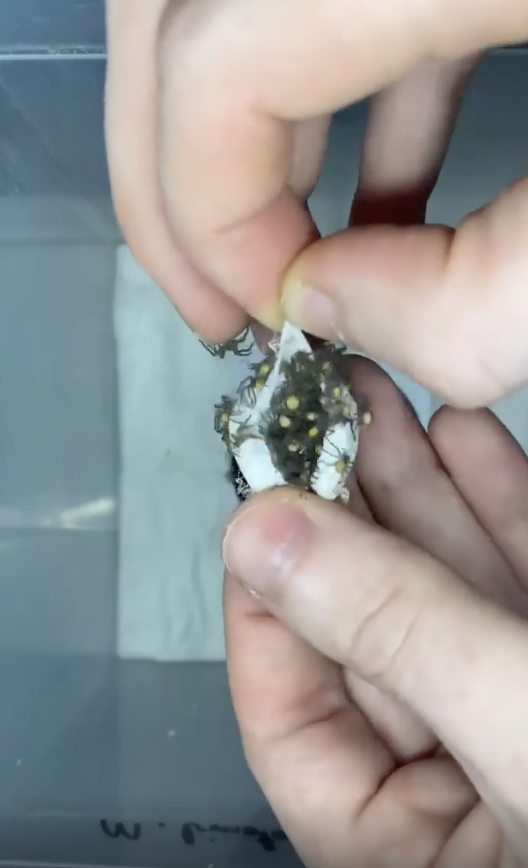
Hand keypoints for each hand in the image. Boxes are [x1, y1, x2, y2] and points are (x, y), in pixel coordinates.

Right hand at [105, 0, 527, 401]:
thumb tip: (335, 309)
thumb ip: (478, 291)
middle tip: (222, 310)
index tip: (276, 323)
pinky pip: (331, 8)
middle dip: (175, 193)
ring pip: (235, 17)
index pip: (212, 70)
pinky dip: (335, 106)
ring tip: (296, 271)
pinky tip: (386, 191)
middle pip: (176, 28)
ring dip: (247, 155)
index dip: (211, 221)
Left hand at [222, 357, 527, 867]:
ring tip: (386, 402)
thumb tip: (258, 540)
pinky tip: (465, 438)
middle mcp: (458, 785)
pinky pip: (522, 582)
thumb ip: (395, 631)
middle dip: (352, 512)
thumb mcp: (520, 723)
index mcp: (406, 849)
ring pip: (446, 592)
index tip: (263, 502)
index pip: (291, 716)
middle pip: (371, 629)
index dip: (269, 600)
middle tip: (328, 416)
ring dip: (421, 491)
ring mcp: (517, 717)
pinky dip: (501, 506)